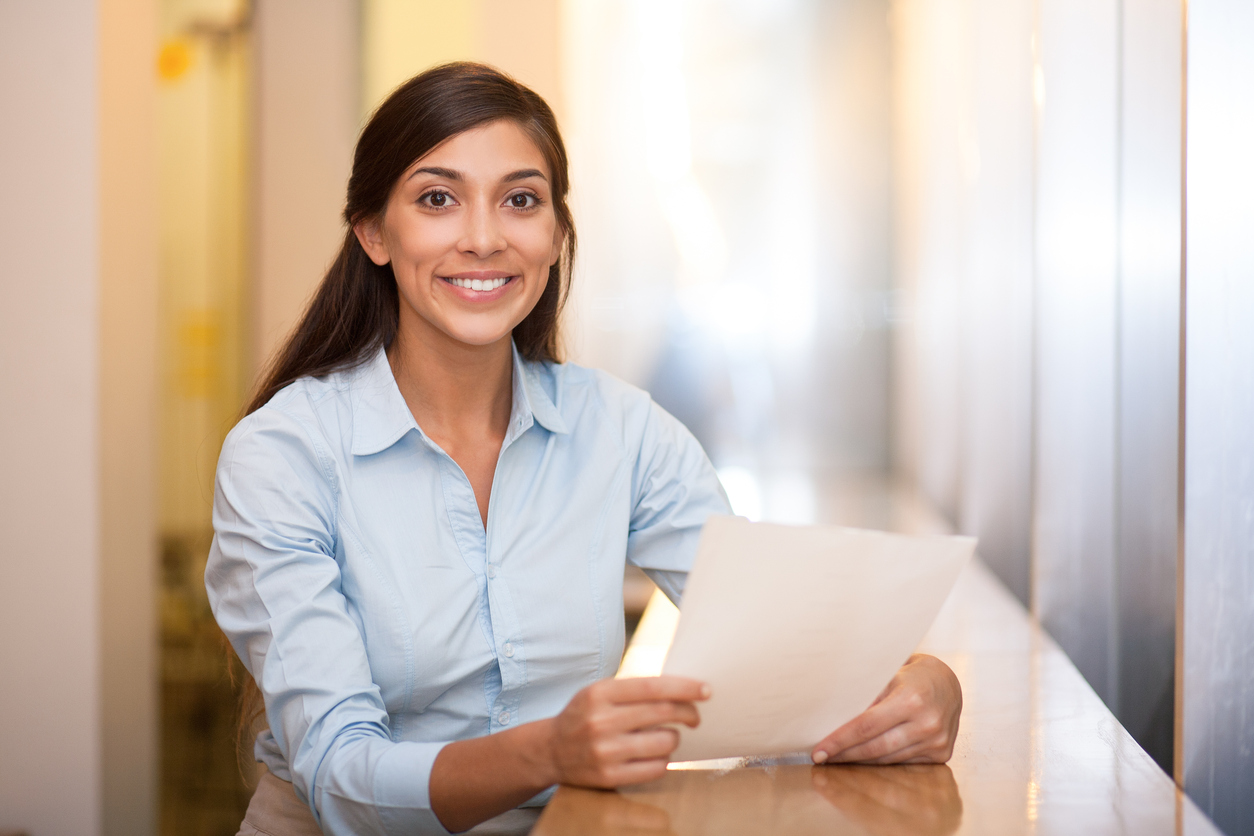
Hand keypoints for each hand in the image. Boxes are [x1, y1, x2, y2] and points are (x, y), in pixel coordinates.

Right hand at [548, 676, 708, 787]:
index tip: (706, 690)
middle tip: (695, 716)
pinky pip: (656, 768)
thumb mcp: (600, 692)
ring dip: (674, 738)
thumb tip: (682, 689)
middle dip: (689, 712)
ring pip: (664, 742)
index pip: (654, 687)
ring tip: (666, 736)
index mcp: (600, 693)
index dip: (685, 688)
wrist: (551, 750)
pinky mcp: (609, 776)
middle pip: (664, 712)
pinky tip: (655, 754)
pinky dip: (664, 759)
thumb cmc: (585, 715)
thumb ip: (634, 689)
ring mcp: (605, 751)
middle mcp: (601, 720)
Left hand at [811, 654, 960, 764]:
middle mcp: (927, 723)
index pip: (866, 726)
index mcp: (911, 699)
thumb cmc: (912, 675)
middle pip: (875, 747)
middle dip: (844, 754)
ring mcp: (936, 741)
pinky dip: (880, 761)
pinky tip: (863, 758)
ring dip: (860, 761)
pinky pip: (902, 762)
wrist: (948, 683)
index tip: (819, 751)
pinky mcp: (941, 754)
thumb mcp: (888, 676)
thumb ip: (866, 697)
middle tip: (821, 758)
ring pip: (887, 759)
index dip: (840, 740)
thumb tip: (833, 720)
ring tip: (837, 758)